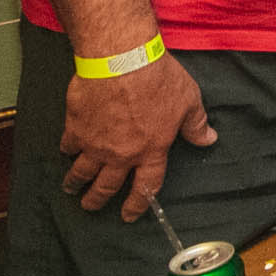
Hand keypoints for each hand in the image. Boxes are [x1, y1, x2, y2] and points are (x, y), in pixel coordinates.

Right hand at [58, 54, 215, 220]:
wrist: (121, 61)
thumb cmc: (159, 80)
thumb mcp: (188, 101)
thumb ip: (196, 125)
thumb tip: (209, 140)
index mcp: (151, 150)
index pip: (146, 186)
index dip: (138, 204)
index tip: (129, 215)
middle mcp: (121, 154)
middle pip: (107, 186)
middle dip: (98, 200)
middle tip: (91, 206)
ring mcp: (95, 143)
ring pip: (82, 172)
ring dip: (76, 182)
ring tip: (72, 189)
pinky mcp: (76, 128)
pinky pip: (68, 146)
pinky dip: (67, 151)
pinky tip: (67, 151)